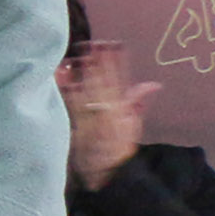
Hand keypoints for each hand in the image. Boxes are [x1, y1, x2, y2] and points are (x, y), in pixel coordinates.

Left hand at [61, 42, 158, 190]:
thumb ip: (138, 102)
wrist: (107, 173)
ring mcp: (91, 118)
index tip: (115, 44)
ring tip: (80, 53)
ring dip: (84, 71)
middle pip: (103, 82)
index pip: (121, 81)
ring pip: (87, 89)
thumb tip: (153, 84)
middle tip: (94, 43)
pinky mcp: (76, 124)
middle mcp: (108, 112)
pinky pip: (70, 102)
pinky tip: (61, 72)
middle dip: (99, 62)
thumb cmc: (117, 147)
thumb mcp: (133, 125)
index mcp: (122, 111)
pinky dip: (66, 87)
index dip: (117, 62)